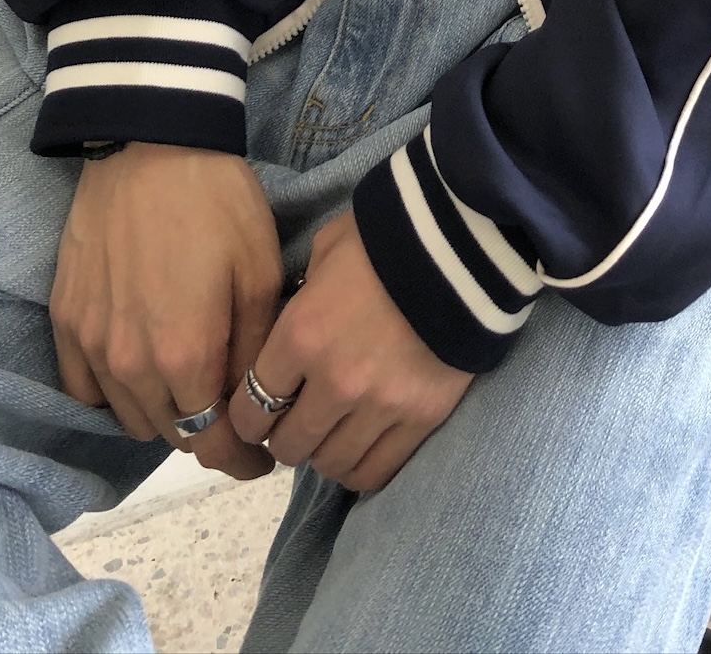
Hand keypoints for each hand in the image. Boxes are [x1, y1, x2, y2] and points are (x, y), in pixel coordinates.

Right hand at [50, 142, 283, 481]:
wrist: (148, 143)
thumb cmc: (217, 201)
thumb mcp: (260, 273)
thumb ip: (254, 352)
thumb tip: (255, 407)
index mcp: (186, 354)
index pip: (212, 444)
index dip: (242, 460)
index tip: (261, 456)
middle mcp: (130, 364)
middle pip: (173, 433)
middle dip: (208, 431)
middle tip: (234, 410)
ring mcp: (90, 345)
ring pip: (131, 416)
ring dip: (164, 411)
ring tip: (192, 380)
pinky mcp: (64, 322)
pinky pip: (86, 390)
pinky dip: (115, 393)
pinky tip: (140, 366)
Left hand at [227, 208, 471, 491]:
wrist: (464, 243)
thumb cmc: (385, 239)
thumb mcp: (326, 252)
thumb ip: (302, 296)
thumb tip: (293, 323)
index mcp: (301, 336)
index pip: (250, 408)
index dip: (246, 417)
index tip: (257, 411)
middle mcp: (334, 382)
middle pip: (288, 446)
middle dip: (285, 436)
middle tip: (297, 419)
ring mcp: (381, 406)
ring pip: (330, 465)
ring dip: (324, 452)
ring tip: (333, 431)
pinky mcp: (422, 418)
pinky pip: (376, 471)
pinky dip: (360, 466)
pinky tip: (362, 445)